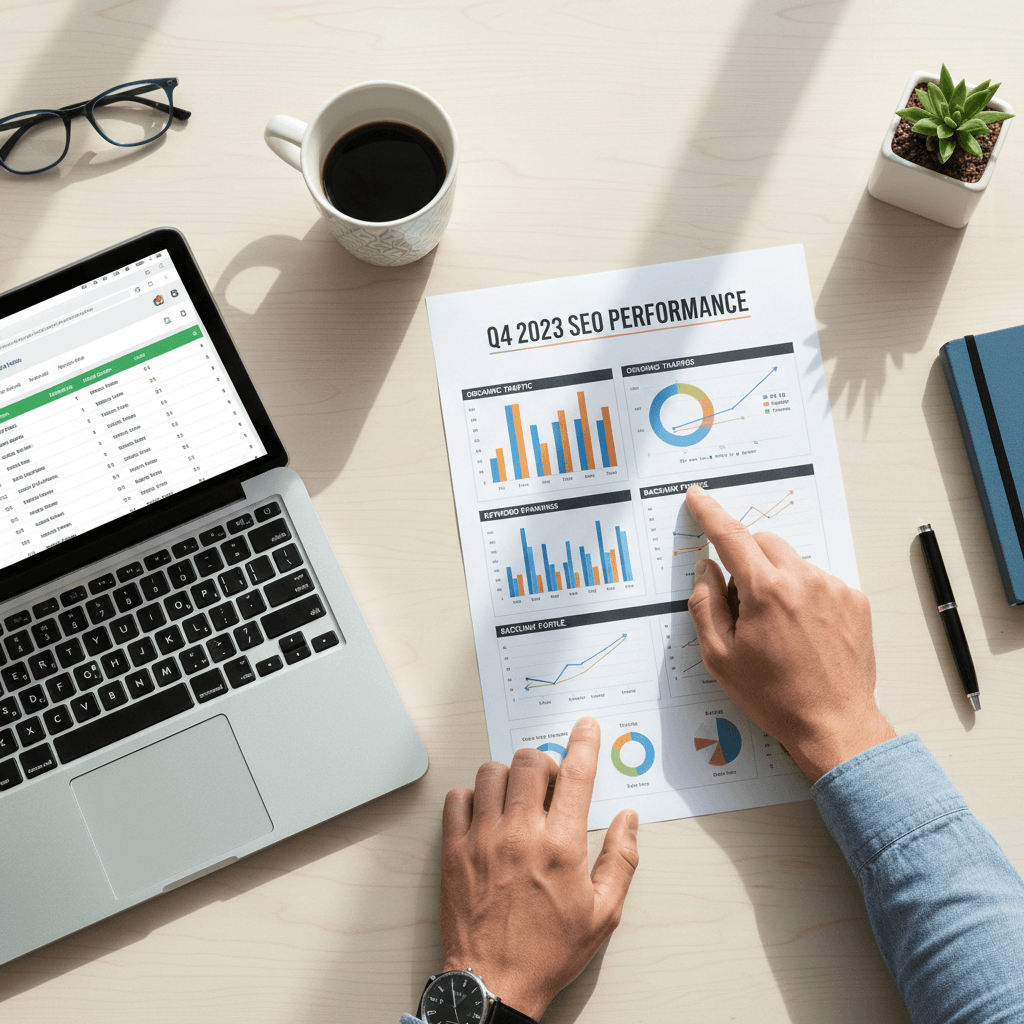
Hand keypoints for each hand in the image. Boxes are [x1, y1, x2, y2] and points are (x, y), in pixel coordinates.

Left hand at [439, 717, 638, 1020]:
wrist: (495, 983)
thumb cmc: (548, 952)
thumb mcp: (603, 914)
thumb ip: (621, 860)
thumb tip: (629, 820)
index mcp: (561, 846)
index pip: (577, 775)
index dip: (585, 743)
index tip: (586, 727)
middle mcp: (520, 833)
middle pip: (530, 761)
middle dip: (545, 763)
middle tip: (550, 786)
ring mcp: (482, 839)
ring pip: (491, 772)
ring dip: (508, 777)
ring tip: (517, 801)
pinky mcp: (453, 850)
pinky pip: (457, 798)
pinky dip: (471, 797)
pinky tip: (486, 816)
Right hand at [685, 485, 894, 782]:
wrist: (834, 724)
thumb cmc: (775, 696)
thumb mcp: (720, 657)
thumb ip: (705, 605)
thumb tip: (705, 570)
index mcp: (766, 592)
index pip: (730, 536)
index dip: (710, 513)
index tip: (699, 498)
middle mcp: (803, 580)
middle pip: (764, 542)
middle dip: (746, 559)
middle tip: (741, 603)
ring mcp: (833, 588)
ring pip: (792, 562)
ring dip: (777, 580)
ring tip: (778, 628)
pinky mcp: (854, 601)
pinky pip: (819, 581)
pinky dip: (804, 595)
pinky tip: (803, 632)